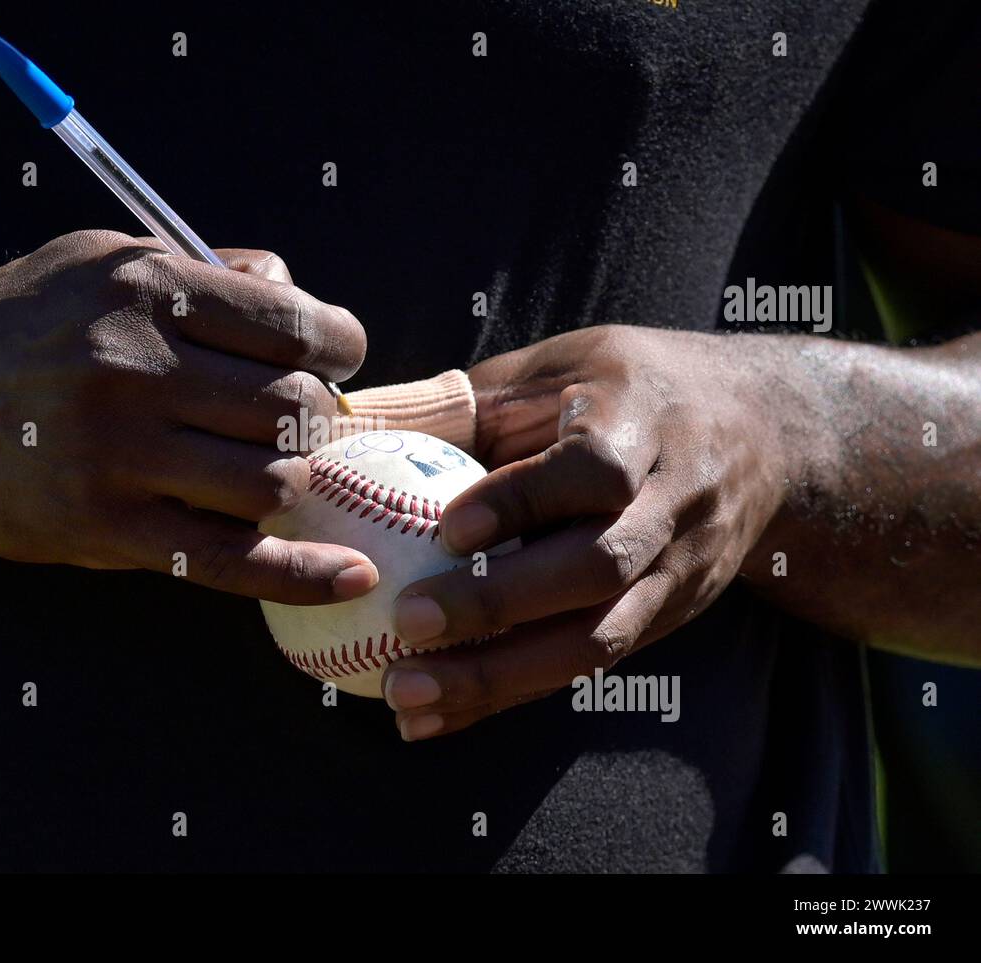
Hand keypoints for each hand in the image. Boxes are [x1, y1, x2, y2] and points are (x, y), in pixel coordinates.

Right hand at [0, 230, 375, 602]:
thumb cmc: (13, 325)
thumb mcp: (98, 259)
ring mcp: (117, 454)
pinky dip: (299, 575)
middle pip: (296, 410)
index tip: (333, 360)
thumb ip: (202, 268)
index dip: (338, 347)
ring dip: (286, 481)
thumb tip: (295, 292)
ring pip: (272, 484)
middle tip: (292, 422)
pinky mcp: (101, 527)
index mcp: (147, 290)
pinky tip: (349, 576)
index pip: (297, 326)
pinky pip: (226, 561)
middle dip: (316, 419)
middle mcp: (135, 368)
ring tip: (258, 467)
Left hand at [381, 325, 785, 738]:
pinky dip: (509, 695)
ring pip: (599, 638)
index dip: (524, 500)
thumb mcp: (555, 366)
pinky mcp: (669, 619)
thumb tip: (339, 420)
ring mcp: (681, 571)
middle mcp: (675, 502)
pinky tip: (434, 716)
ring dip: (501, 676)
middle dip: (503, 602)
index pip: (594, 469)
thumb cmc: (626, 388)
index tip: (447, 529)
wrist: (767, 436)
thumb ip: (459, 399)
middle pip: (599, 567)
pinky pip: (588, 667)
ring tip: (406, 694)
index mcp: (645, 420)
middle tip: (409, 624)